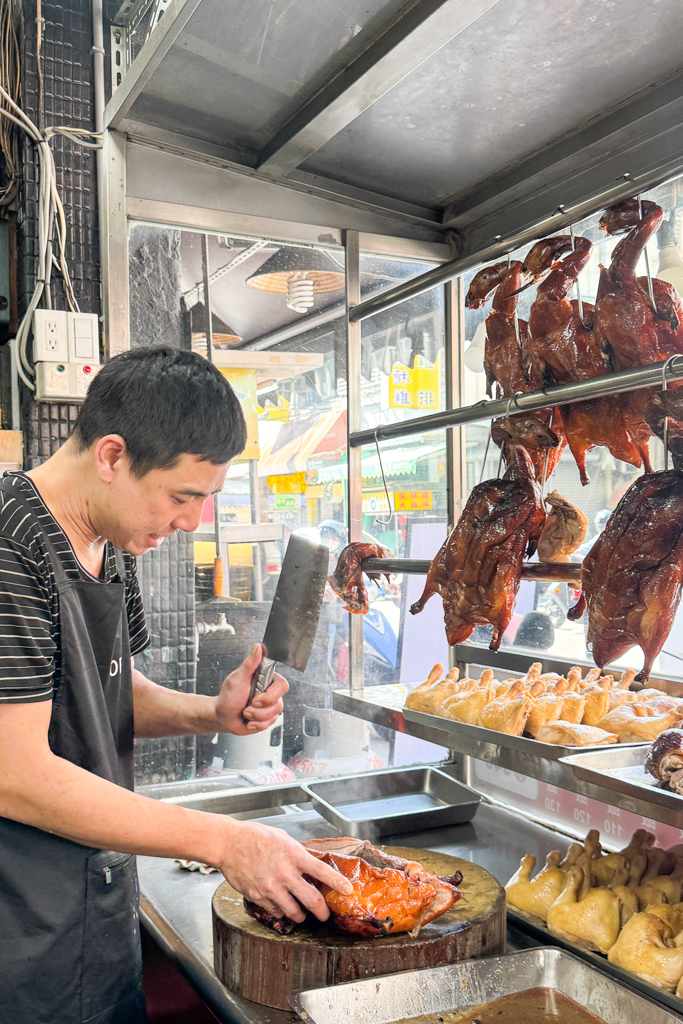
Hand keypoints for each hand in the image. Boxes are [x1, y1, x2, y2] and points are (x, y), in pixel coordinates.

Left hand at [214, 643, 287, 735]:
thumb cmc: (228, 696)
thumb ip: (250, 664)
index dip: (271, 694)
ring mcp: (269, 707)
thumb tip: (258, 647)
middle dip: (261, 709)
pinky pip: (269, 725)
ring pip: (274, 715)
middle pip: (279, 703)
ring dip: (255, 716)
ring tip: (245, 712)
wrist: (222, 717)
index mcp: (266, 680)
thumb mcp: (238, 678)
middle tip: (249, 705)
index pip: (282, 685)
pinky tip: (248, 721)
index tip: (256, 697)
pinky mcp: (267, 719)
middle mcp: (270, 693)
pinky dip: (256, 724)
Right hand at [220, 820, 352, 921]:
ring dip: (301, 915)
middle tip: (325, 914)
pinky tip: (281, 905)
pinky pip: (276, 912)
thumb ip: (298, 853)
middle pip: (312, 900)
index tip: (348, 891)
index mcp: (293, 855)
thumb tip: (313, 864)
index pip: (322, 872)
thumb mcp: (282, 838)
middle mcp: (284, 873)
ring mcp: (271, 887)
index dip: (337, 883)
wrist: (228, 844)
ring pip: (295, 912)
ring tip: (302, 913)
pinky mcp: (258, 897)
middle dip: (322, 911)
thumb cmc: (255, 836)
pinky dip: (282, 911)